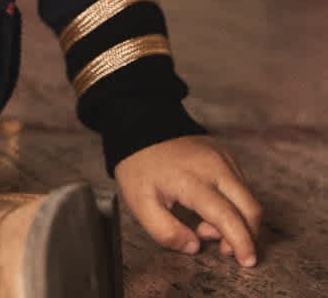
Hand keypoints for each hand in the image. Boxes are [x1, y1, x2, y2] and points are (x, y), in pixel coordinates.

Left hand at [114, 136, 260, 267]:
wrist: (140, 128)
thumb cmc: (140, 167)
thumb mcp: (140, 203)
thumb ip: (165, 231)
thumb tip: (194, 246)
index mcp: (192, 180)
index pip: (228, 217)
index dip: (241, 243)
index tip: (247, 262)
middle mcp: (214, 166)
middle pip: (250, 208)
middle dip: (246, 235)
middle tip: (220, 246)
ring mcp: (223, 157)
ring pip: (248, 197)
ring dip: (238, 220)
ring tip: (204, 223)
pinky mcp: (226, 153)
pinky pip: (242, 185)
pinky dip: (235, 204)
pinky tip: (210, 207)